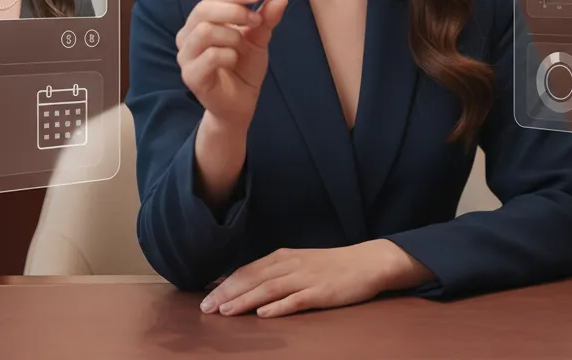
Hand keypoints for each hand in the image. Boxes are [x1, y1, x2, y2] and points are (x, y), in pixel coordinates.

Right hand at [176, 0, 287, 129]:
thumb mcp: (259, 39)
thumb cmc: (244, 68)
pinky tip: (234, 61)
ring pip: (204, 31)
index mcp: (201, 22)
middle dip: (235, 11)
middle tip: (256, 20)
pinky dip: (228, 55)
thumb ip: (266, 19)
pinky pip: (210, 56)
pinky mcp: (190, 76)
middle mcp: (188, 36)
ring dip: (232, 36)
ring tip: (243, 47)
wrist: (240, 103)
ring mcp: (186, 56)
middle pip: (203, 10)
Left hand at [198, 240, 430, 317]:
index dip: (224, 285)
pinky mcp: (321, 293)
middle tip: (205, 309)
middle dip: (226, 294)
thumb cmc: (329, 265)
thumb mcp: (297, 263)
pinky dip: (278, 307)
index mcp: (281, 257)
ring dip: (245, 300)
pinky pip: (296, 300)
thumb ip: (273, 273)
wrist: (366, 262)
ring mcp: (305, 278)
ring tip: (226, 312)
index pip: (246, 271)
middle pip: (252, 279)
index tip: (205, 298)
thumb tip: (244, 286)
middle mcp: (289, 265)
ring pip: (269, 289)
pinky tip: (264, 314)